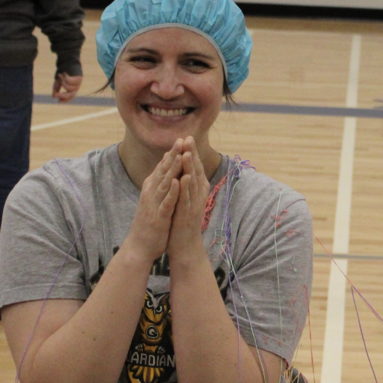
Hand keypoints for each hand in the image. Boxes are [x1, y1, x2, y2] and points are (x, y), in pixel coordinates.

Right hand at [52, 71, 81, 101]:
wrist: (69, 63)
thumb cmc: (64, 73)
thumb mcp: (59, 82)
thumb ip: (56, 88)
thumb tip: (53, 96)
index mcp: (72, 89)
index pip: (70, 97)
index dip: (65, 100)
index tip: (58, 101)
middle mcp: (76, 88)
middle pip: (70, 95)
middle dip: (62, 95)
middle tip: (55, 94)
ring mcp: (78, 83)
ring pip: (69, 88)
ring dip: (62, 83)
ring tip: (59, 76)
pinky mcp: (79, 78)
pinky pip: (70, 81)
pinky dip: (64, 78)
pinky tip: (63, 73)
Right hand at [124, 143, 181, 264]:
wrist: (139, 247)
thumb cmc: (149, 222)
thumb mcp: (154, 200)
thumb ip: (159, 183)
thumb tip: (165, 167)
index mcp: (151, 188)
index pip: (162, 168)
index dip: (171, 153)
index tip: (181, 138)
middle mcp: (151, 193)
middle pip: (163, 171)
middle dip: (173, 155)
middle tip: (181, 139)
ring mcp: (154, 204)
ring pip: (165, 183)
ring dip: (173, 169)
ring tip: (181, 155)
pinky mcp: (158, 217)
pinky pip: (166, 202)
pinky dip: (172, 191)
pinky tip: (178, 182)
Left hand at [166, 137, 208, 265]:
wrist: (184, 245)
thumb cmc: (183, 222)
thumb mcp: (185, 199)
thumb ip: (187, 184)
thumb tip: (185, 169)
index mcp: (197, 190)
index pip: (194, 168)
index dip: (191, 152)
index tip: (187, 137)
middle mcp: (199, 195)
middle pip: (196, 171)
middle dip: (192, 154)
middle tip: (189, 138)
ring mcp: (194, 205)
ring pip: (193, 183)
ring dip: (190, 168)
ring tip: (187, 153)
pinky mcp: (188, 215)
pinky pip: (187, 199)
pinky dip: (186, 188)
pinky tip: (183, 177)